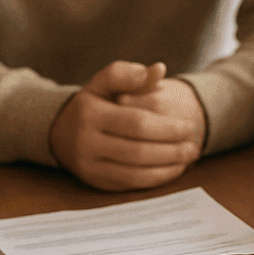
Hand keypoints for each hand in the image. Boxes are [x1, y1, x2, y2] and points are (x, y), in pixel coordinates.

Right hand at [49, 61, 200, 190]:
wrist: (59, 132)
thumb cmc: (91, 103)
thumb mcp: (103, 83)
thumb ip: (129, 74)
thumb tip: (158, 69)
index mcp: (90, 113)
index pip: (136, 123)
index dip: (167, 127)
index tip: (190, 126)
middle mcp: (86, 142)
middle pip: (138, 151)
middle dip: (171, 150)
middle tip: (194, 146)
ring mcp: (89, 166)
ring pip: (135, 172)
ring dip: (167, 167)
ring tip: (188, 158)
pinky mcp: (95, 182)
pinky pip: (130, 185)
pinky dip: (156, 179)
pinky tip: (173, 169)